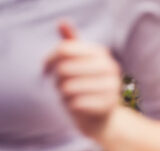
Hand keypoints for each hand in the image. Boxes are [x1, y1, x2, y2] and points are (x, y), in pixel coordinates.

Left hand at [45, 21, 121, 141]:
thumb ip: (70, 43)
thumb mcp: (78, 62)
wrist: (102, 116)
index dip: (49, 59)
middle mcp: (111, 68)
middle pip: (64, 68)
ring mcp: (112, 87)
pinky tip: (77, 106)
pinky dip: (71, 106)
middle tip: (63, 85)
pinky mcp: (108, 106)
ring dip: (63, 93)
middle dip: (58, 79)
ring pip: (68, 87)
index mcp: (102, 53)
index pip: (64, 49)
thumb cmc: (85, 84)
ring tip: (70, 95)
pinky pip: (75, 103)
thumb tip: (62, 22)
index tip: (45, 68)